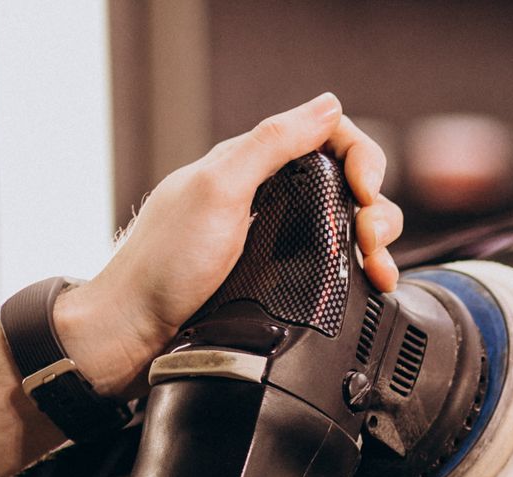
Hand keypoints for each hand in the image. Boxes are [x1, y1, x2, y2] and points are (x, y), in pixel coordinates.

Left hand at [55, 92, 403, 395]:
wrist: (135, 334)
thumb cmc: (163, 266)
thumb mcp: (219, 191)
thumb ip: (271, 145)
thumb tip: (327, 107)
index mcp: (252, 166)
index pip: (328, 137)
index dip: (360, 157)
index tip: (365, 190)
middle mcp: (268, 198)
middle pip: (348, 184)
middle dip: (376, 207)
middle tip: (370, 239)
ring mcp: (276, 241)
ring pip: (347, 227)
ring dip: (377, 243)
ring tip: (378, 269)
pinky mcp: (281, 280)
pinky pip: (335, 265)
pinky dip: (362, 271)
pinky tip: (371, 284)